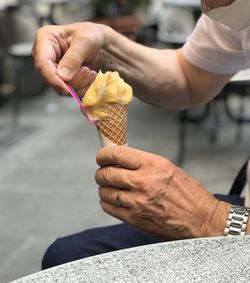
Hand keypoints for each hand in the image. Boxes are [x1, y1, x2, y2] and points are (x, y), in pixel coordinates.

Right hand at [32, 22, 103, 94]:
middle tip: (87, 71)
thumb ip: (73, 58)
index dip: (53, 79)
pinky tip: (87, 76)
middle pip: (51, 78)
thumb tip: (62, 76)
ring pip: (60, 86)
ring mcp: (52, 68)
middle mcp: (45, 55)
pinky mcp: (60, 78)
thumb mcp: (86, 41)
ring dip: (79, 83)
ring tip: (89, 71)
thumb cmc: (91, 35)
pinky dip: (81, 86)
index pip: (42, 64)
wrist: (99, 43)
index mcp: (45, 38)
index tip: (66, 88)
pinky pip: (68, 90)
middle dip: (72, 80)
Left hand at [96, 146, 229, 239]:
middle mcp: (144, 182)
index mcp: (154, 165)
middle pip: (107, 173)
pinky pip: (109, 208)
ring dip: (103, 188)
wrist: (201, 220)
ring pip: (105, 191)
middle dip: (101, 172)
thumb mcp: (168, 168)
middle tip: (102, 172)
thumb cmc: (188, 193)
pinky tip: (112, 199)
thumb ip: (143, 163)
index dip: (104, 154)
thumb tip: (120, 160)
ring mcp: (138, 202)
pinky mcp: (135, 219)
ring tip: (108, 186)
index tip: (101, 156)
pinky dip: (106, 202)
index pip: (118, 154)